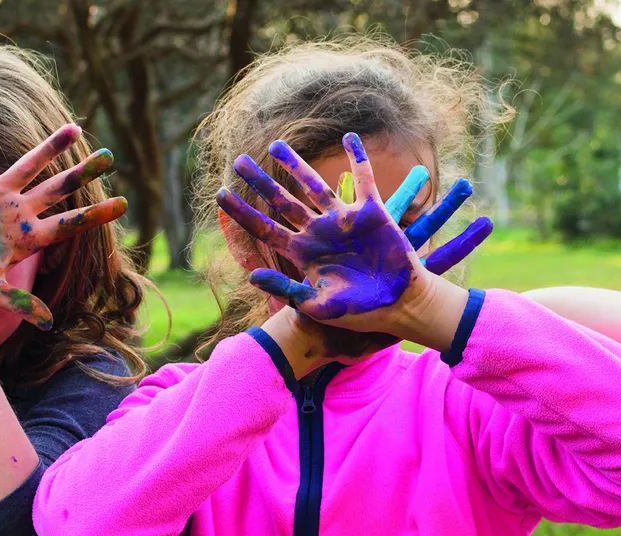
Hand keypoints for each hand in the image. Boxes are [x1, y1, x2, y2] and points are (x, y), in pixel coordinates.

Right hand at [0, 99, 126, 330]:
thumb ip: (16, 304)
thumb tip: (46, 323)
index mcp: (29, 237)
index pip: (70, 223)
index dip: (95, 213)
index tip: (124, 202)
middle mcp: (18, 212)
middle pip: (58, 188)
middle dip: (83, 173)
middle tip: (110, 156)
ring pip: (28, 165)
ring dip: (50, 147)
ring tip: (76, 129)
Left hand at [217, 132, 487, 337]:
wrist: (399, 306)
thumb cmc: (357, 312)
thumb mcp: (317, 304)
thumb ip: (286, 288)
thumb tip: (251, 276)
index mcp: (302, 253)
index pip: (265, 228)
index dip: (242, 212)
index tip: (221, 193)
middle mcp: (318, 232)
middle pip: (282, 201)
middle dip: (261, 183)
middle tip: (239, 161)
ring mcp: (343, 220)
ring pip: (313, 186)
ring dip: (295, 165)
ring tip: (275, 145)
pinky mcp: (371, 212)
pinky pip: (364, 179)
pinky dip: (357, 158)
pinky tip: (349, 137)